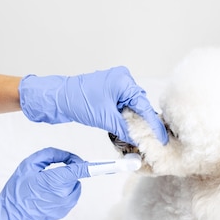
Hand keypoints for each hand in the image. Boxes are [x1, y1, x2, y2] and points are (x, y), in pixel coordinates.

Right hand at [0, 148, 89, 219]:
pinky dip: (63, 193)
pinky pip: (70, 197)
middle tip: (51, 172)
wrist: (13, 213)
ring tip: (48, 185)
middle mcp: (63, 193)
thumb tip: (68, 156)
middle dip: (68, 171)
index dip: (89, 165)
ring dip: (66, 182)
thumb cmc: (19, 188)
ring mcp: (65, 204)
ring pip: (74, 186)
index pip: (79, 170)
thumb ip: (51, 154)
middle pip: (76, 176)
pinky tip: (48, 195)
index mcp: (55, 179)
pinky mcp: (64, 211)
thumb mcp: (29, 164)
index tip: (102, 164)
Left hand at [18, 66, 168, 144]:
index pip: (143, 105)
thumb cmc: (77, 101)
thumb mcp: (105, 118)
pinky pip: (123, 106)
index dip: (153, 124)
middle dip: (144, 123)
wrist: (57, 98)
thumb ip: (124, 129)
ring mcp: (115, 85)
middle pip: (139, 105)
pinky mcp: (109, 92)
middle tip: (152, 140)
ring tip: (142, 137)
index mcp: (124, 80)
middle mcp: (122, 79)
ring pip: (131, 107)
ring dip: (134, 121)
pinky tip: (129, 130)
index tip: (161, 137)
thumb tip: (137, 140)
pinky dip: (125, 118)